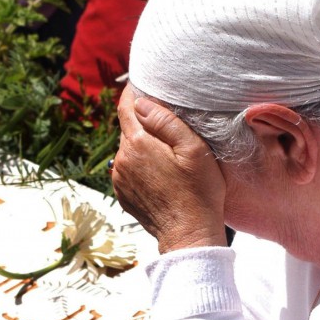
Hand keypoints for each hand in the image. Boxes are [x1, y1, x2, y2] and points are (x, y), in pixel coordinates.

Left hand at [112, 87, 227, 253]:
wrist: (189, 234)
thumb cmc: (199, 192)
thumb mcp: (193, 149)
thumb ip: (166, 121)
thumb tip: (141, 103)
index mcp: (137, 144)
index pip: (126, 107)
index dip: (134, 93)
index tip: (144, 84)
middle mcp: (122, 160)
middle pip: (128, 128)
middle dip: (143, 121)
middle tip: (166, 120)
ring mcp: (120, 179)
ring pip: (127, 149)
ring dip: (142, 145)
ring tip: (165, 150)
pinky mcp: (123, 194)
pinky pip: (127, 169)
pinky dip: (139, 164)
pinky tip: (159, 172)